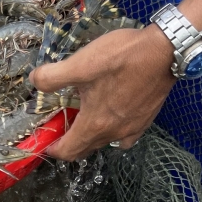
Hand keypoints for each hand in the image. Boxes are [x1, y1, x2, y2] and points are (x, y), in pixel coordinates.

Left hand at [29, 25, 177, 160]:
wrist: (166, 50)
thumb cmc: (122, 57)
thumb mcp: (80, 63)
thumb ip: (52, 77)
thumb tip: (35, 82)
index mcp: (95, 124)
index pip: (68, 151)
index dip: (53, 149)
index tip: (44, 141)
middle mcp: (114, 133)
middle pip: (85, 149)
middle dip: (68, 144)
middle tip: (59, 128)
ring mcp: (133, 128)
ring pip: (104, 142)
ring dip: (89, 137)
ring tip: (81, 119)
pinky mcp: (146, 119)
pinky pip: (124, 136)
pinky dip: (112, 133)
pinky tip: (110, 118)